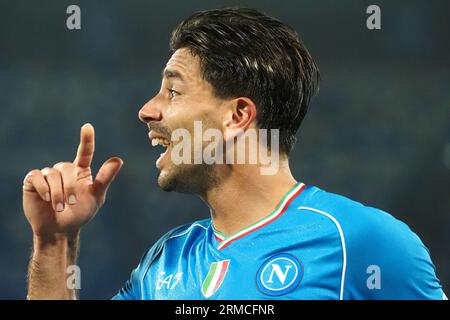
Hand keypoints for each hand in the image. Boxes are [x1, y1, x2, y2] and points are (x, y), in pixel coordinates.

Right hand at [22, 123, 122, 238]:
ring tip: (60, 207)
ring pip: (52, 174)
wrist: (60, 230)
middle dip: (70, 187)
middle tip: (72, 203)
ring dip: (57, 193)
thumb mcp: (96, 196)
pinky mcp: (33, 181)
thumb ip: (105, 178)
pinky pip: (37, 177)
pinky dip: (43, 188)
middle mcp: (64, 170)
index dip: (86, 140)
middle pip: (67, 167)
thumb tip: (118, 160)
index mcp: (81, 171)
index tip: (87, 127)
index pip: (85, 152)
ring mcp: (48, 174)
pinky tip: (45, 199)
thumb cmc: (80, 213)